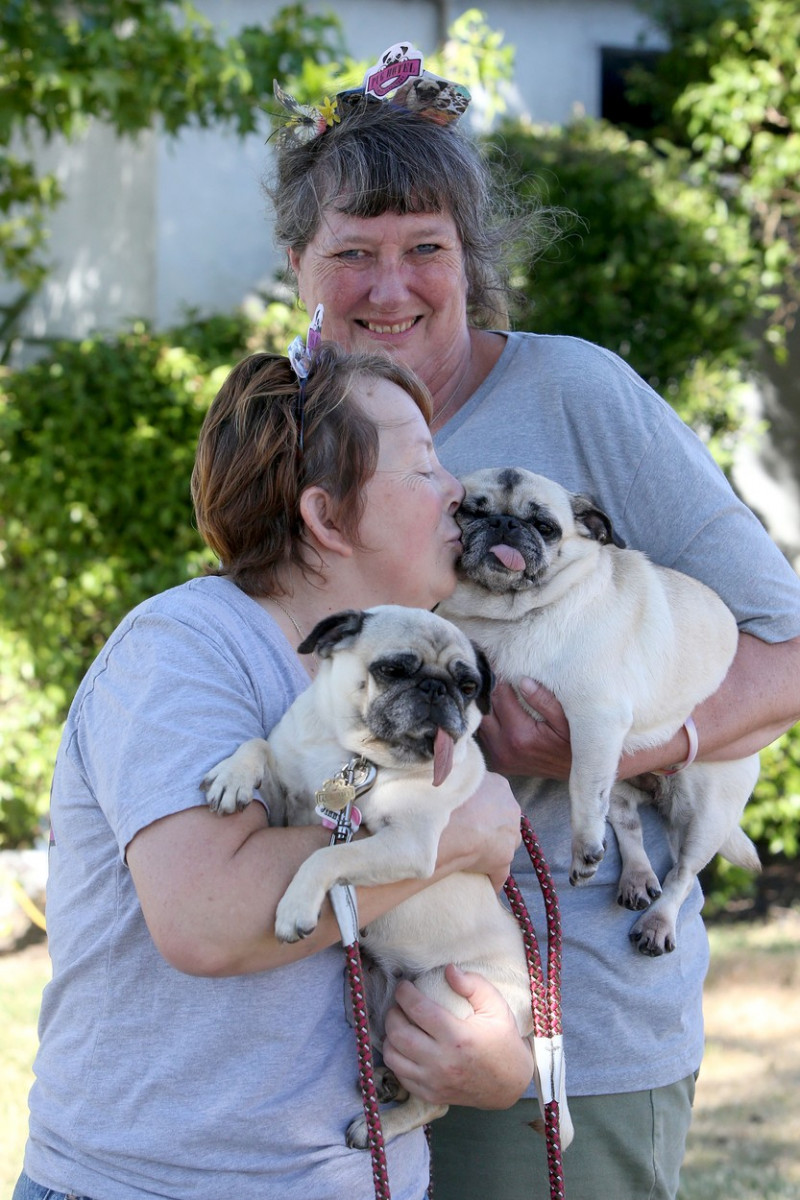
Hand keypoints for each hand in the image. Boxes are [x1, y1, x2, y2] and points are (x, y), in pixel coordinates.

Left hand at [382, 965, 533, 1108]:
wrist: (509, 1084)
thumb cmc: (502, 1040)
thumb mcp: (496, 1007)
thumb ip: (473, 984)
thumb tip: (448, 969)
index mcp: (457, 1037)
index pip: (418, 1009)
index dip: (404, 993)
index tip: (404, 986)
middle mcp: (441, 1062)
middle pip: (398, 1033)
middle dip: (392, 1013)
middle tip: (399, 1004)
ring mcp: (434, 1081)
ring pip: (393, 1056)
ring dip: (390, 1037)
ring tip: (400, 1025)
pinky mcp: (430, 1095)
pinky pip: (400, 1076)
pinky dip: (397, 1059)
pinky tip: (405, 1047)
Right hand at [436, 772, 520, 890]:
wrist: (450, 826)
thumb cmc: (447, 796)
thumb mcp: (456, 772)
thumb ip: (464, 775)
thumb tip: (459, 775)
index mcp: (500, 786)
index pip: (493, 794)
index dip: (478, 803)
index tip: (464, 809)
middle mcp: (511, 809)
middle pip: (501, 818)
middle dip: (488, 825)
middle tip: (465, 830)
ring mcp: (510, 837)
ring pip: (503, 843)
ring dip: (491, 848)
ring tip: (469, 852)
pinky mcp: (504, 862)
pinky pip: (499, 874)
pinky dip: (490, 878)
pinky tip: (480, 882)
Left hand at [478, 678, 571, 778]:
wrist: (573, 769)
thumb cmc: (571, 742)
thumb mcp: (565, 718)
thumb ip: (543, 699)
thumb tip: (522, 680)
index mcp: (519, 734)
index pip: (499, 697)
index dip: (501, 680)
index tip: (505, 669)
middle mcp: (504, 747)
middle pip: (486, 709)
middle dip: (493, 694)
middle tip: (502, 681)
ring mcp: (499, 757)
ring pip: (482, 723)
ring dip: (490, 709)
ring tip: (502, 698)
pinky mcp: (498, 763)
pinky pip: (485, 737)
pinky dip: (490, 725)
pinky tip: (501, 717)